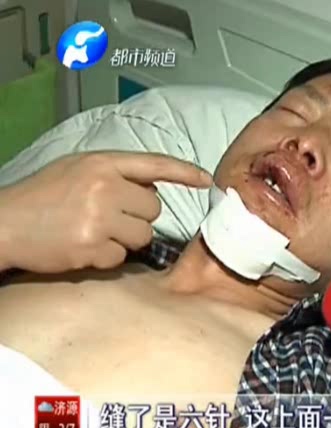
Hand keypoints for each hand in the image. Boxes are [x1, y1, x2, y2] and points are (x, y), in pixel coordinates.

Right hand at [0, 151, 211, 272]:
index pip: (155, 164)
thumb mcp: (77, 168)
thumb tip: (152, 185)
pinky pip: (123, 257)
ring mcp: (99, 219)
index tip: (207, 180)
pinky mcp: (92, 248)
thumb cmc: (42, 195)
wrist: (4, 223)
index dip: (184, 172)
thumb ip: (115, 172)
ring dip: (126, 238)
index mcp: (101, 163)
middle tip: (108, 215)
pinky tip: (84, 246)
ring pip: (144, 235)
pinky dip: (108, 256)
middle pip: (154, 208)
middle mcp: (104, 187)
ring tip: (95, 231)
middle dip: (138, 215)